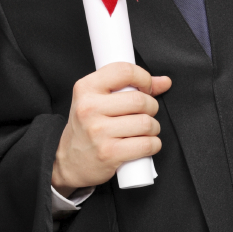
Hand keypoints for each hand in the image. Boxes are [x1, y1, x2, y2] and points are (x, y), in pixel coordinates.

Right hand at [51, 62, 170, 192]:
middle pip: (140, 100)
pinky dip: (153, 144)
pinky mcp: (109, 153)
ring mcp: (98, 131)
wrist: (68, 161)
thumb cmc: (86, 127)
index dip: (143, 78)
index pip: (124, 71)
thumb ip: (128, 86)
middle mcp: (89, 108)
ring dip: (153, 128)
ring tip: (144, 130)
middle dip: (151, 107)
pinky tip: (145, 144)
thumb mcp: (97, 100)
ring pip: (146, 123)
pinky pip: (147, 144)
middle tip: (145, 113)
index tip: (146, 88)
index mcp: (85, 88)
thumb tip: (164, 81)